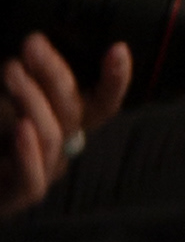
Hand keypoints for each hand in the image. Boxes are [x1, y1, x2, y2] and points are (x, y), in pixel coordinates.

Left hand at [2, 27, 122, 216]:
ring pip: (53, 137)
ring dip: (33, 99)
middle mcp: (59, 146)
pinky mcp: (17, 196)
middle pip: (73, 111)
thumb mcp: (13, 90)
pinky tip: (20, 129)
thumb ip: (29, 74)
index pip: (102, 102)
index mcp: (62, 119)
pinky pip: (33, 181)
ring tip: (11, 70)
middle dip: (54, 74)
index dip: (115, 81)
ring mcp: (40, 171)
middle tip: (33, 45)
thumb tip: (39, 45)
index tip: (117, 50)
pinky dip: (29, 153)